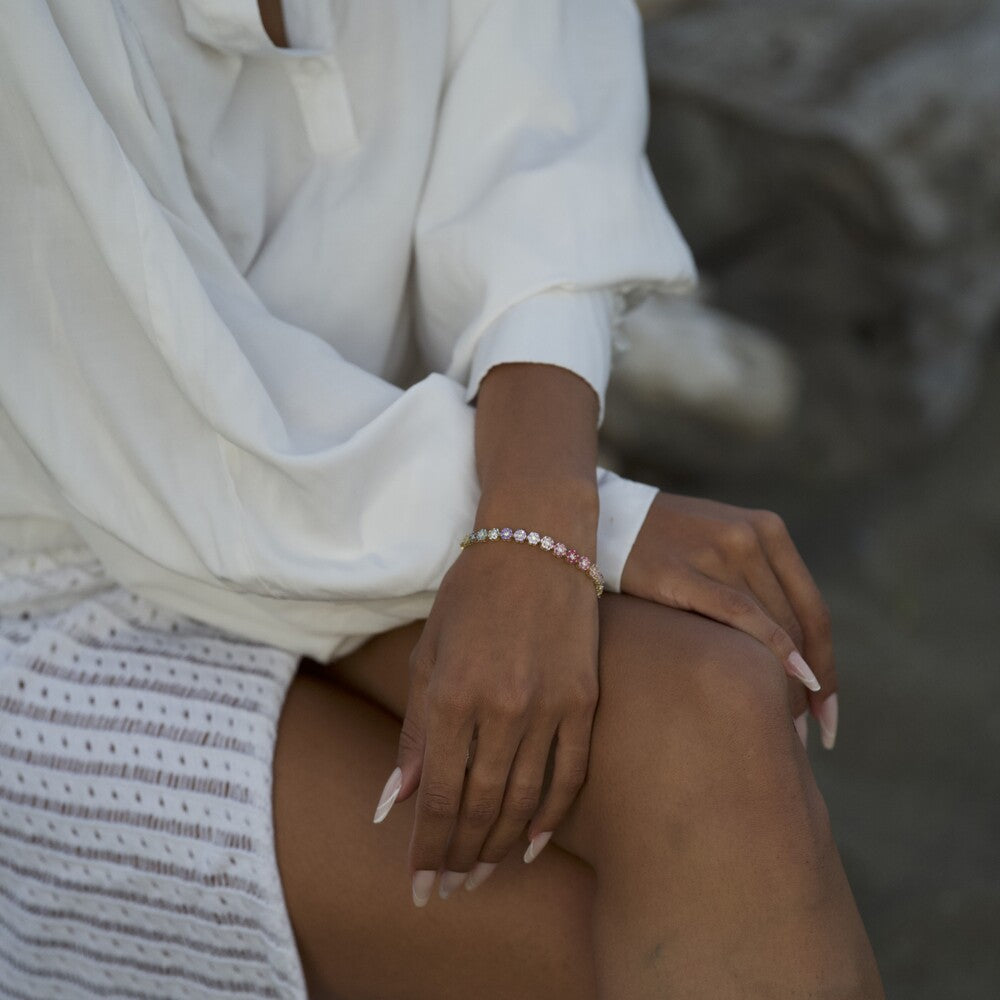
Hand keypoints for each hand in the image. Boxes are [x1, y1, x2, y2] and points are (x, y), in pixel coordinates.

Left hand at [375, 538, 599, 904]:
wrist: (537, 543)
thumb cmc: (471, 594)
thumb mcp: (428, 653)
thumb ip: (414, 731)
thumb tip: (394, 801)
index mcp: (453, 694)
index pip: (437, 795)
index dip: (427, 848)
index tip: (419, 886)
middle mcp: (501, 708)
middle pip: (479, 806)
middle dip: (460, 856)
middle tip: (449, 889)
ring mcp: (549, 706)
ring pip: (524, 800)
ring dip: (500, 845)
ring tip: (482, 874)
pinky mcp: (585, 700)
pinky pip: (570, 774)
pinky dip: (551, 816)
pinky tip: (534, 845)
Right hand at [621, 492, 837, 747]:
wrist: (600, 520)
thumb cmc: (661, 545)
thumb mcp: (719, 546)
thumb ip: (756, 583)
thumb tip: (790, 658)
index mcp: (768, 529)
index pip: (813, 610)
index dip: (827, 666)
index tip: (826, 712)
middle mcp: (750, 536)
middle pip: (798, 625)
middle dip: (807, 686)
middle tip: (803, 736)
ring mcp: (717, 550)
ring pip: (774, 626)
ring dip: (784, 682)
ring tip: (782, 727)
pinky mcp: (682, 570)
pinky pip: (738, 615)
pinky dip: (767, 650)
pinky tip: (772, 687)